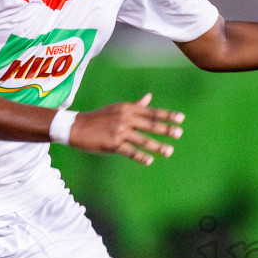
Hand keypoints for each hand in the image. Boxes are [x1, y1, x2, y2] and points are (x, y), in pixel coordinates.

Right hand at [68, 92, 184, 164]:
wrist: (76, 127)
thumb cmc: (99, 118)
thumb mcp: (117, 108)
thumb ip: (135, 105)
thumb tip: (149, 97)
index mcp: (128, 109)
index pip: (152, 112)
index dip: (167, 115)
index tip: (181, 119)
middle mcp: (125, 118)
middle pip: (150, 125)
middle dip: (166, 130)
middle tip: (179, 134)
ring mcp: (119, 131)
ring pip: (143, 140)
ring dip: (157, 146)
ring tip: (169, 151)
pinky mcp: (113, 144)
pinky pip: (130, 151)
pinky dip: (140, 157)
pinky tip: (150, 161)